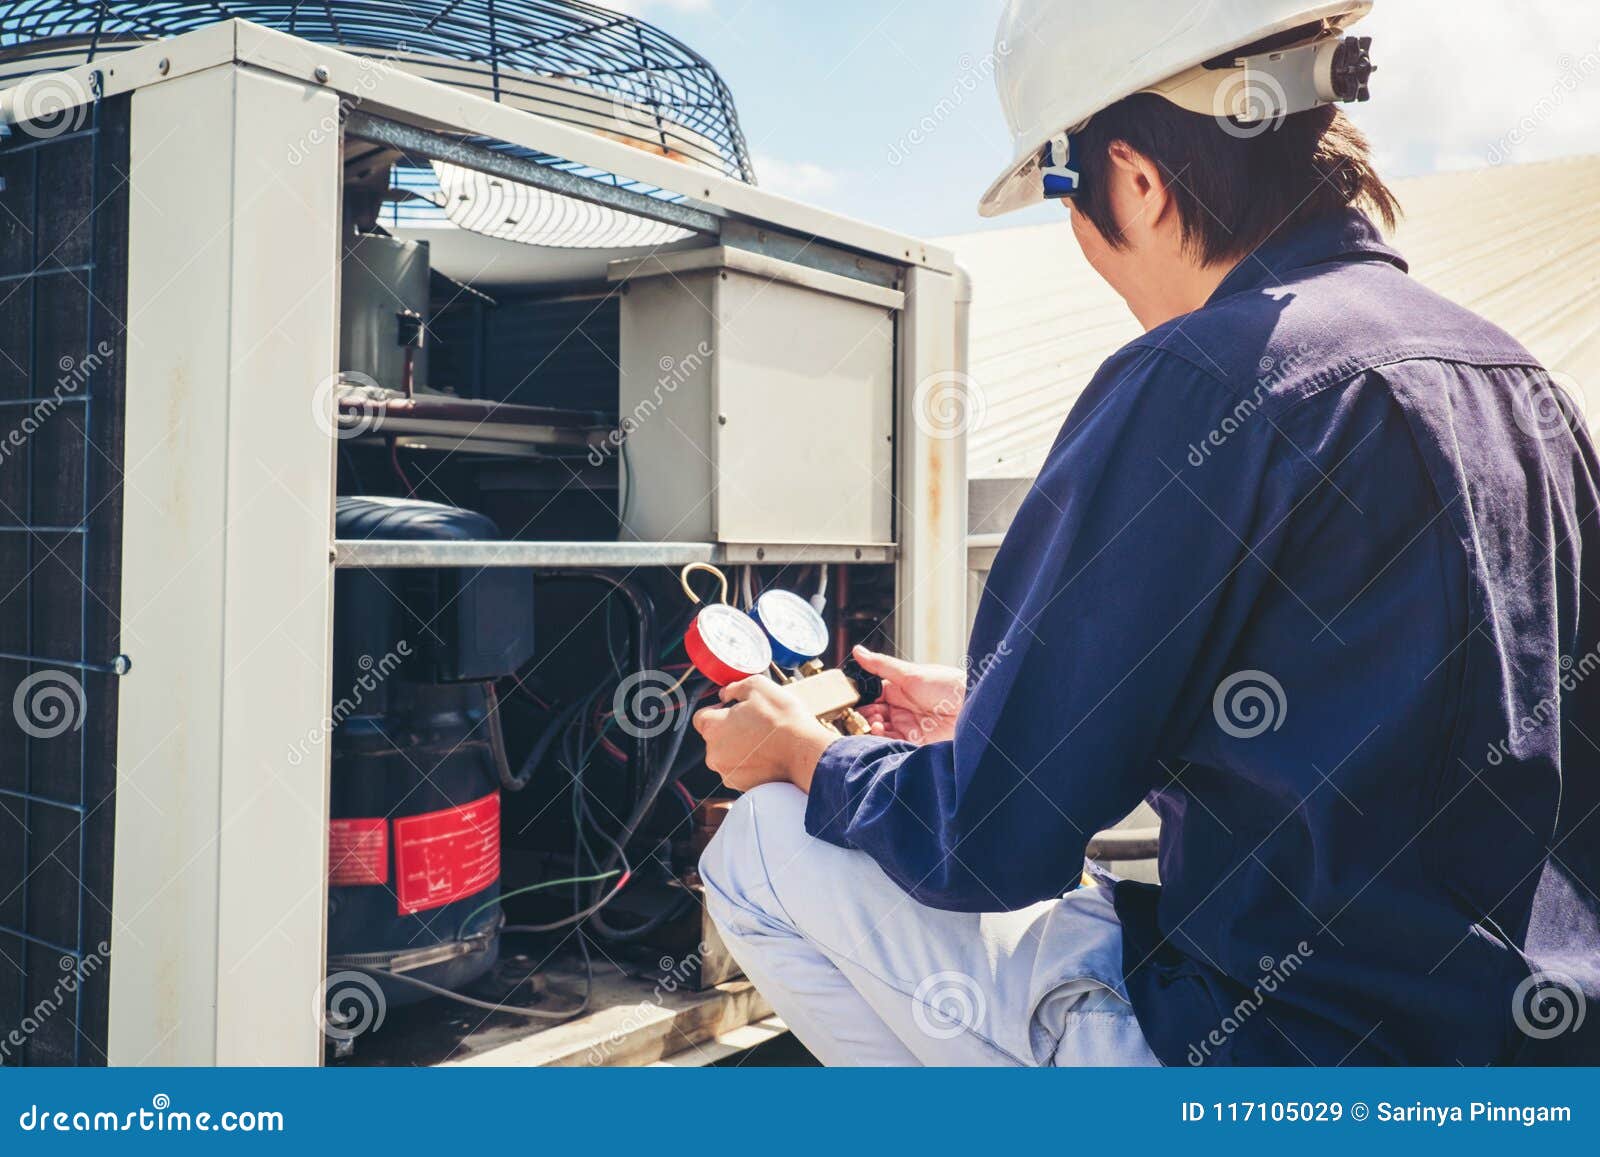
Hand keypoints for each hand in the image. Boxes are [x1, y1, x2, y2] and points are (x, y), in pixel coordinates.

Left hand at [693, 676, 837, 793]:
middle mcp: (714, 753)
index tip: (734, 708)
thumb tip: (726, 694)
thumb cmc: (782, 720)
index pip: (701, 716)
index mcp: (713, 728)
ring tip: (764, 740)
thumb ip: (734, 687)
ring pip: (727, 755)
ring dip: (739, 747)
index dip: (717, 709)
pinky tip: (767, 755)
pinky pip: (740, 770)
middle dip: (730, 729)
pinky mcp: (742, 786)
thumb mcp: (758, 686)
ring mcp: (727, 772)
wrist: (805, 753)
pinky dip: (750, 764)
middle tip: (754, 722)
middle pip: (715, 737)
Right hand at [852, 645, 966, 743]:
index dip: (862, 700)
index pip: (872, 697)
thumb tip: (857, 650)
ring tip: (875, 722)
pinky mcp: (915, 744)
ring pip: (880, 731)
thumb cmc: (949, 686)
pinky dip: (881, 740)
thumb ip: (881, 665)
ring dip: (872, 727)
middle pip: (874, 716)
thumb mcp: (911, 673)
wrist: (975, 708)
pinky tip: (881, 732)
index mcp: (900, 691)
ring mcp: (908, 728)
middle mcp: (903, 710)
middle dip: (865, 716)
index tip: (852, 701)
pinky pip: (892, 745)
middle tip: (866, 714)